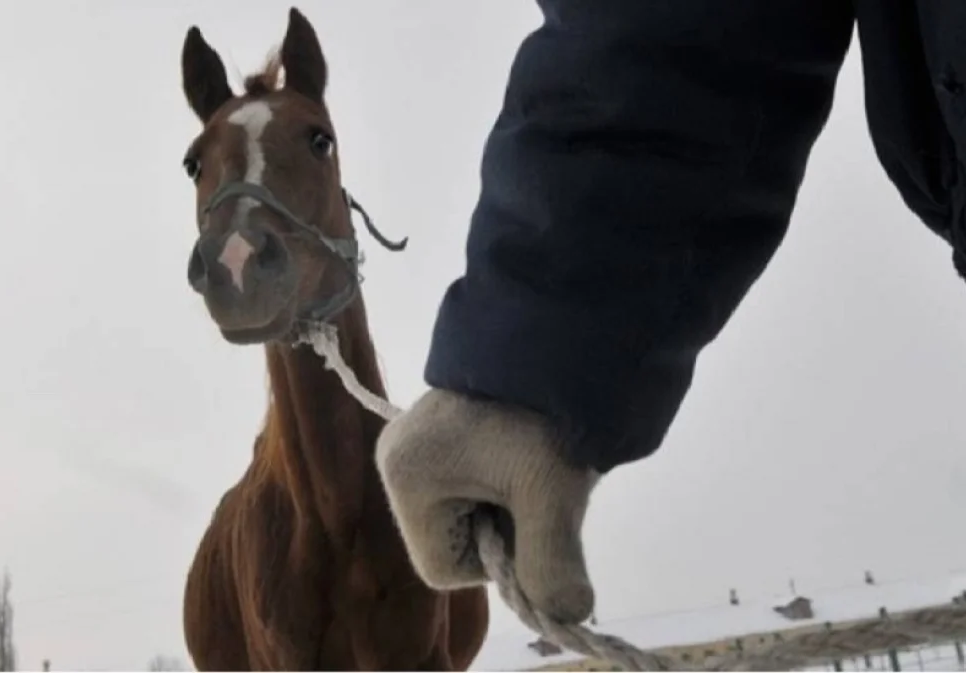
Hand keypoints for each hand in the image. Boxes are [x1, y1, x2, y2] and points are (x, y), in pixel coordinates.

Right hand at [375, 388, 599, 623]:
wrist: (560, 331)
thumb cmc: (545, 411)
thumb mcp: (553, 492)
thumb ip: (554, 562)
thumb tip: (569, 613)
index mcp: (406, 478)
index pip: (445, 569)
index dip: (498, 560)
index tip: (533, 515)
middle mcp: (396, 459)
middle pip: (454, 540)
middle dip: (506, 528)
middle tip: (542, 483)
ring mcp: (414, 440)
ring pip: (466, 512)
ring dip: (510, 502)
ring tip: (539, 460)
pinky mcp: (438, 428)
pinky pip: (469, 481)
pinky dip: (506, 479)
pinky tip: (529, 449)